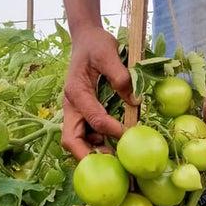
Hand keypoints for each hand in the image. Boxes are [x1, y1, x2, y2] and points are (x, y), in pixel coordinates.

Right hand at [61, 26, 137, 159]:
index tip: (130, 136)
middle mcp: (71, 106)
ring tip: (116, 161)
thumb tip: (135, 99)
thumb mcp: (108, 52)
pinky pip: (85, 136)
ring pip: (76, 141)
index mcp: (76, 92)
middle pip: (71, 140)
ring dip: (92, 153)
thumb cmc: (96, 44)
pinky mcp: (81, 115)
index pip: (94, 118)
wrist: (85, 39)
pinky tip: (114, 148)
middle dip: (88, 156)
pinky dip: (96, 145)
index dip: (112, 130)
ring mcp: (74, 112)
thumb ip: (120, 74)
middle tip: (112, 166)